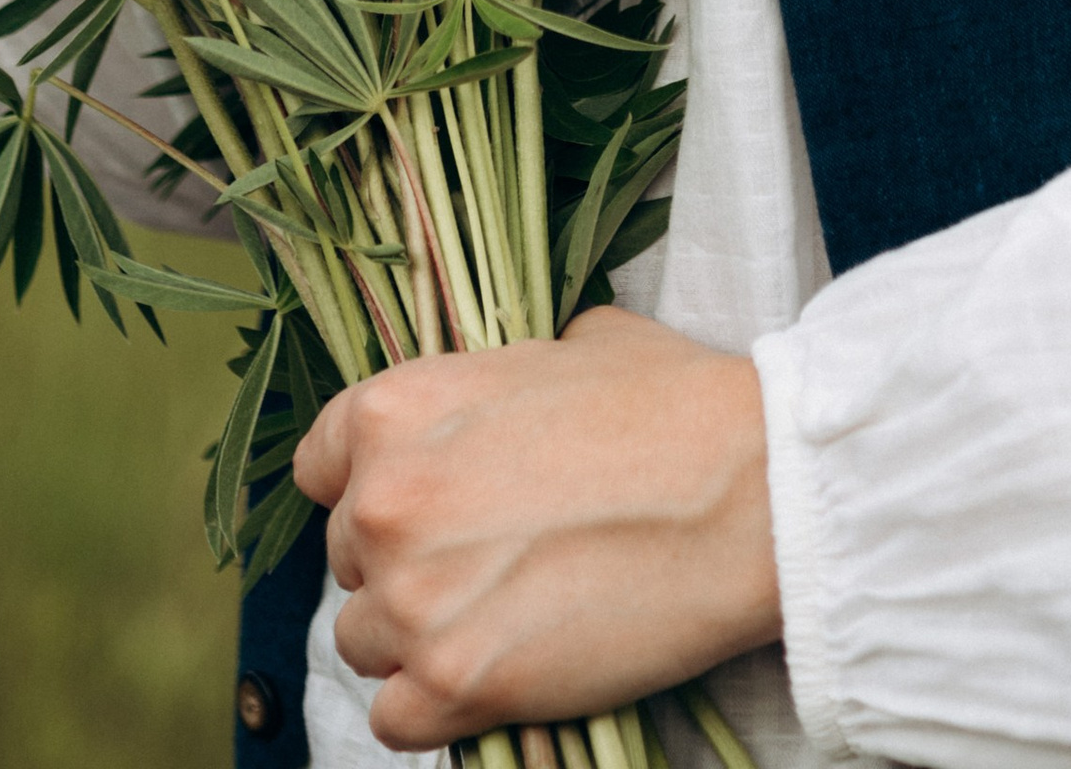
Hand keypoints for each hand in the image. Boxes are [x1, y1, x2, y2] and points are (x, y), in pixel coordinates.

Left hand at [293, 306, 781, 749]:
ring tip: (497, 620)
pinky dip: (436, 708)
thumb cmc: (672, 406)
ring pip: (363, 641)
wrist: (749, 494)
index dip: (370, 484)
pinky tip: (494, 675)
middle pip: (349, 556)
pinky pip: (396, 721)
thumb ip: (496, 383)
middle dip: (407, 560)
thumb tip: (500, 408)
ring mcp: (413, 599)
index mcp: (397, 408)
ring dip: (417, 636)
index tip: (420, 505)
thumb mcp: (568, 348)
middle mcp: (384, 501)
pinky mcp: (455, 684)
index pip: (320, 465)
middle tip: (487, 561)